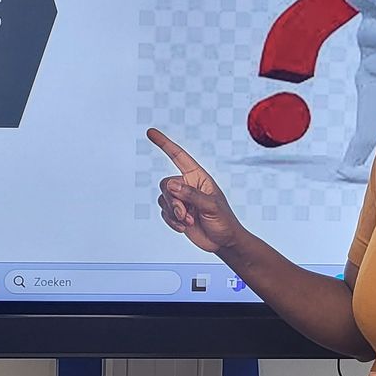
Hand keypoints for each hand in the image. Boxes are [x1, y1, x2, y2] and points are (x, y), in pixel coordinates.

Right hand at [147, 129, 246, 252]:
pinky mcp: (176, 214)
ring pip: (163, 199)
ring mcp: (181, 200)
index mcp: (198, 177)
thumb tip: (172, 186)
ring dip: (174, 214)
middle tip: (185, 214)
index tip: (151, 132)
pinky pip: (163, 213)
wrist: (223, 242)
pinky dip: (172, 222)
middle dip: (173, 201)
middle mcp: (187, 185)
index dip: (164, 144)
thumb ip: (191, 195)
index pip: (179, 156)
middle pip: (166, 184)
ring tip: (189, 221)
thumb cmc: (224, 221)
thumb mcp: (211, 206)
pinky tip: (184, 228)